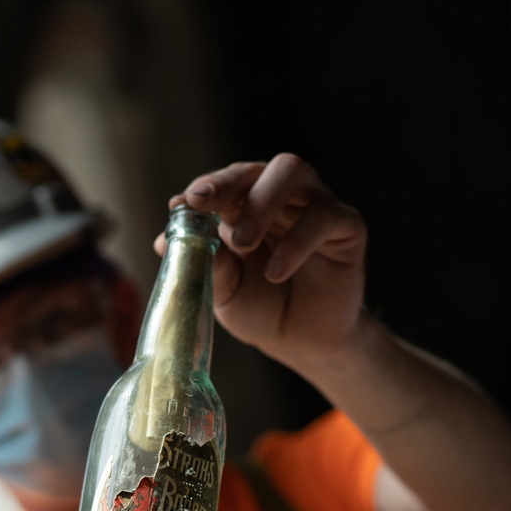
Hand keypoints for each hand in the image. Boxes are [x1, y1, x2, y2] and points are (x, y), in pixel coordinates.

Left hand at [156, 154, 367, 370]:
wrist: (303, 343)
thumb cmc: (261, 310)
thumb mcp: (224, 292)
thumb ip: (204, 265)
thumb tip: (164, 241)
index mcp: (247, 204)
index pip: (227, 181)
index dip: (206, 186)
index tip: (183, 203)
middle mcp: (282, 197)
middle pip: (259, 167)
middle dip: (228, 183)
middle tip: (206, 206)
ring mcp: (316, 206)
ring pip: (293, 173)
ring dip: (261, 202)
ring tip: (243, 243)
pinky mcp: (346, 226)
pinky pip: (324, 217)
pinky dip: (296, 242)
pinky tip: (276, 272)